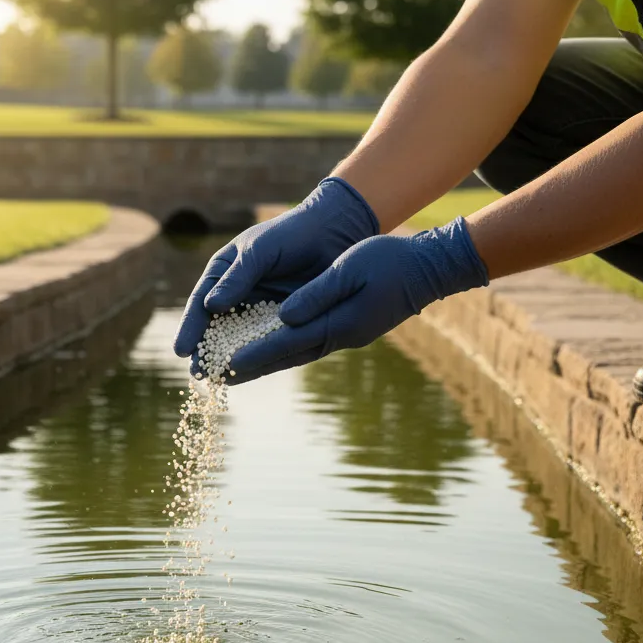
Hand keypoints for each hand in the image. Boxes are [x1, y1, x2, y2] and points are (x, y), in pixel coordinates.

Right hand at [173, 177, 378, 358]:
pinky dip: (256, 360)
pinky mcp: (283, 325)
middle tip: (196, 373)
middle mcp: (238, 297)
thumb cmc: (292, 234)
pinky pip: (266, 346)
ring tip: (215, 381)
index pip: (201, 304)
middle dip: (205, 352)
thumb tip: (210, 306)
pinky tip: (243, 376)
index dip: (191, 328)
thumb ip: (237, 278)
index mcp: (223, 274)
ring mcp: (260, 313)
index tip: (182, 350)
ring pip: (239, 342)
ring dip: (227, 361)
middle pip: (215, 329)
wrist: (334, 233)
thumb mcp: (260, 251)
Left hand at [227, 217, 488, 383]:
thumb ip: (316, 294)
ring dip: (261, 363)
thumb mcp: (349, 270)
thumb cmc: (389, 262)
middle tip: (215, 380)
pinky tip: (262, 351)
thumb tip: (284, 316)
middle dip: (248, 368)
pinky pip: (303, 344)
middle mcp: (336, 338)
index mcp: (337, 325)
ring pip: (291, 354)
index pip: (284, 343)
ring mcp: (342, 336)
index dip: (252, 355)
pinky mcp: (344, 329)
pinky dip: (279, 350)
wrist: (428, 270)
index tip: (224, 368)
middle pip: (283, 357)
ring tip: (230, 372)